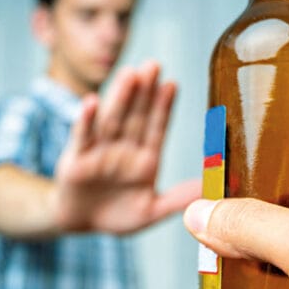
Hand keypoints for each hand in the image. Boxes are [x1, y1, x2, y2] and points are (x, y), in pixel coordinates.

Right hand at [53, 60, 200, 234]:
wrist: (80, 222)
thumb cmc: (117, 214)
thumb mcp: (151, 211)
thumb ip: (178, 199)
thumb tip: (212, 188)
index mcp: (145, 158)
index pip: (156, 127)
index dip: (164, 106)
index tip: (173, 84)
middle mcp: (124, 148)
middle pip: (136, 116)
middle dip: (144, 91)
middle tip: (153, 65)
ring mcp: (100, 151)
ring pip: (112, 119)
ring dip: (120, 97)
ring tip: (129, 73)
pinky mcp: (76, 159)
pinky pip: (82, 137)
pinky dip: (86, 120)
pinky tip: (91, 101)